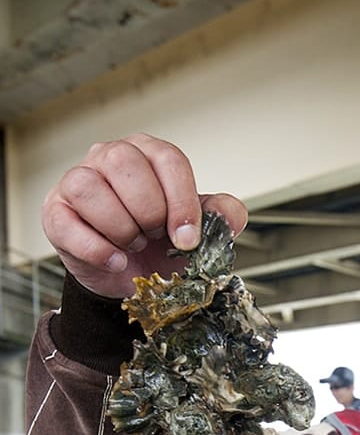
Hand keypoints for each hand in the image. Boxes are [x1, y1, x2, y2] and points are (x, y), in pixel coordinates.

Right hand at [41, 132, 248, 299]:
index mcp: (149, 154)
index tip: (187, 239)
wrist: (132, 279)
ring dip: (121, 228)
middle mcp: (109, 157)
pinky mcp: (56, 212)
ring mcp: (78, 181)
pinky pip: (68, 224)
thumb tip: (229, 214)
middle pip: (126, 165)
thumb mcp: (198, 232)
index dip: (181, 202)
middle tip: (154, 237)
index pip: (168, 159)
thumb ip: (220, 217)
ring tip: (133, 245)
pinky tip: (116, 260)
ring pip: (91, 188)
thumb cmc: (162, 246)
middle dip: (148, 213)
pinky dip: (98, 249)